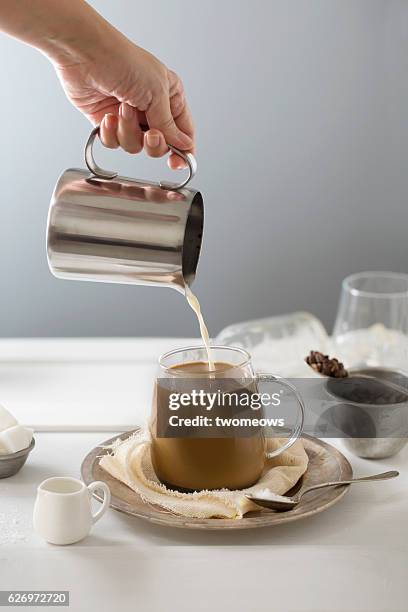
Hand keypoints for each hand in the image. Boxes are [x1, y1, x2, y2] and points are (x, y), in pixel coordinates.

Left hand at [55, 39, 193, 168]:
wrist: (85, 55)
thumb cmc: (122, 60)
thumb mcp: (156, 94)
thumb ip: (169, 125)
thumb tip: (183, 145)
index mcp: (170, 96)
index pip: (183, 132)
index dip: (182, 150)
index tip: (177, 162)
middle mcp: (151, 108)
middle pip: (160, 144)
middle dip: (152, 143)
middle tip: (149, 134)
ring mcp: (129, 117)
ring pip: (135, 146)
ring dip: (128, 132)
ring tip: (122, 110)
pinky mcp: (108, 122)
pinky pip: (114, 143)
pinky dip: (110, 133)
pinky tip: (108, 116)